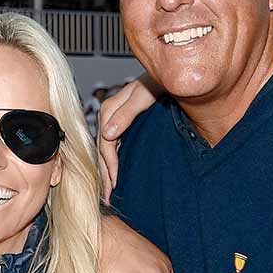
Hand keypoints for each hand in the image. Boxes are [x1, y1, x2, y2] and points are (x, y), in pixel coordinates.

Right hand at [95, 76, 158, 198]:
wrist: (171, 74)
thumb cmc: (159, 81)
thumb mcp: (144, 96)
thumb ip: (126, 114)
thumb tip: (106, 135)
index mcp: (110, 109)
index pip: (105, 143)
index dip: (108, 165)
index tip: (114, 182)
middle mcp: (110, 114)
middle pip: (102, 149)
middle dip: (104, 174)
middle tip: (107, 197)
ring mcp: (117, 119)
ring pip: (106, 149)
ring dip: (106, 170)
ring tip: (108, 191)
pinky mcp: (124, 122)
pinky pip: (114, 145)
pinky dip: (113, 161)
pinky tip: (115, 173)